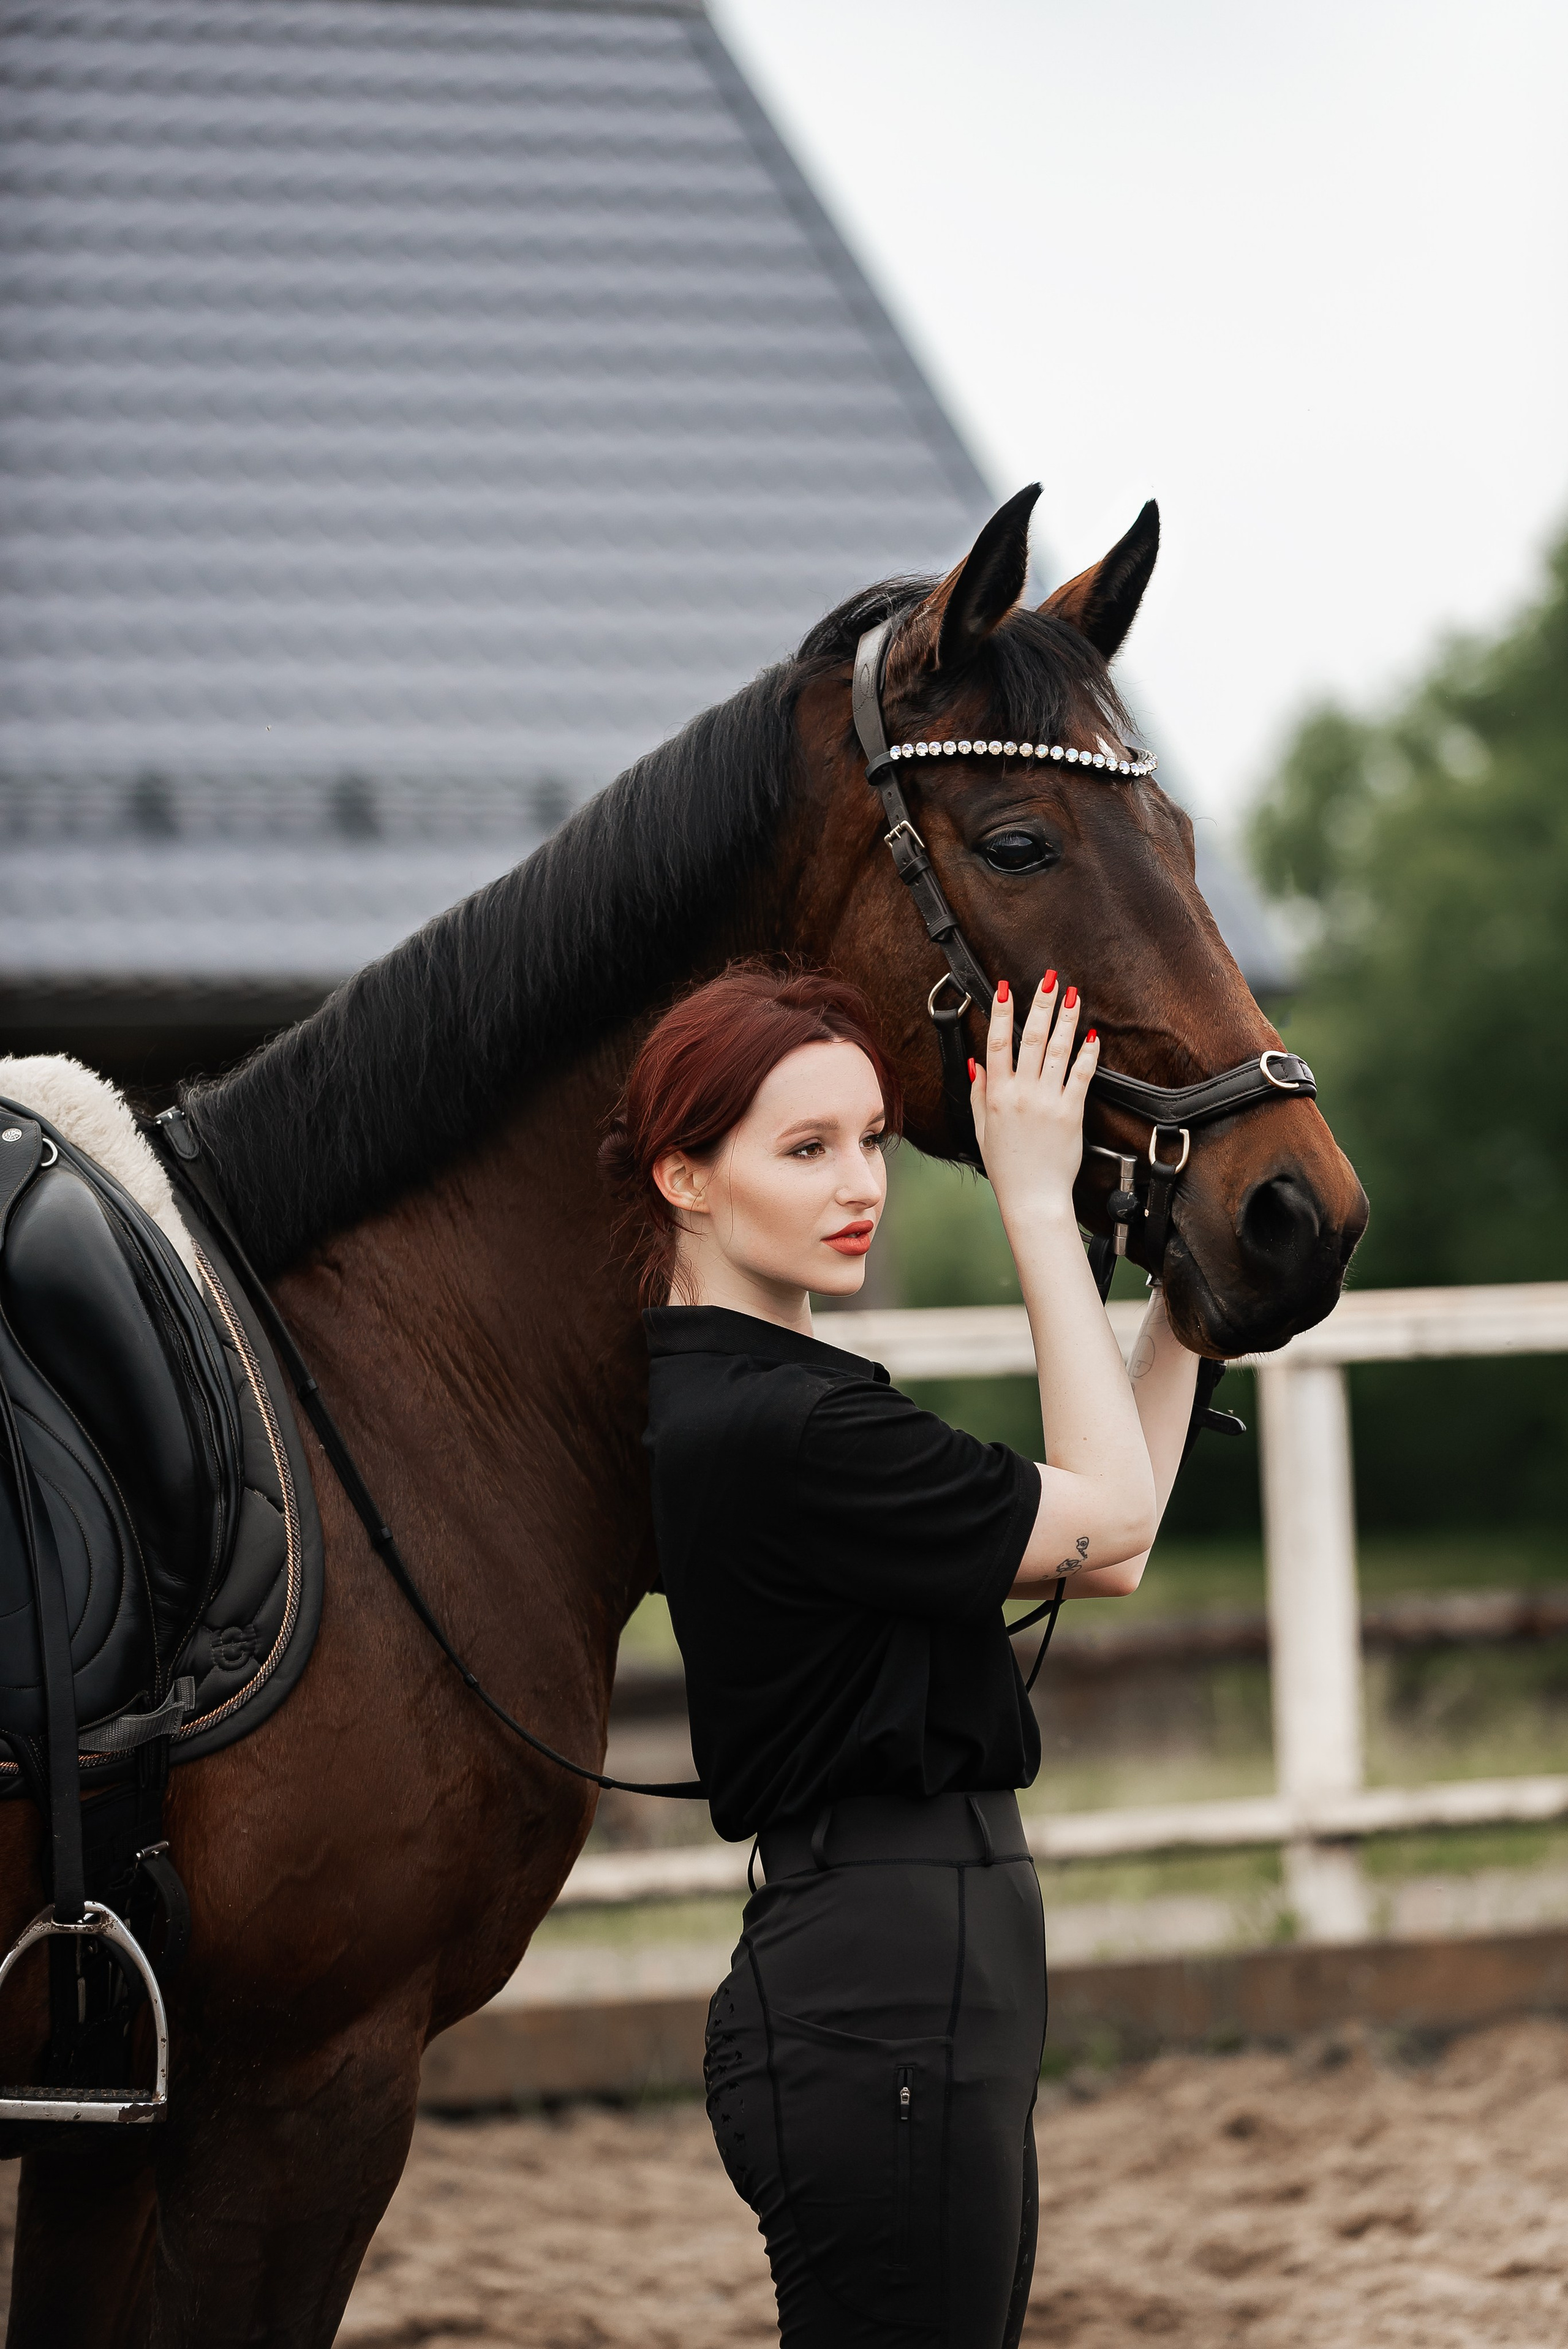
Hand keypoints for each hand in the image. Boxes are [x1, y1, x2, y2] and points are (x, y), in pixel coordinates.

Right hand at [969, 975, 1099, 1226]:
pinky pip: (1081, 1076)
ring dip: (1067, 1020)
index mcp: (997, 1094)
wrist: (1031, 1196)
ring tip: (1073, 996)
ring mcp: (1048, 1101)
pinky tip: (1093, 1036)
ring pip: (1058, 1051)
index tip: (1006, 988)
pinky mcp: (1071, 1113)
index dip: (1002, 1012)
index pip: (998, 1043)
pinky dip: (1088, 1055)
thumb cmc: (1006, 1166)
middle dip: (1041, 1004)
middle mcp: (1022, 1093)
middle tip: (1049, 979)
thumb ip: (979, 1093)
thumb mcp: (982, 1128)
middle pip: (1031, 1038)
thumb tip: (976, 1062)